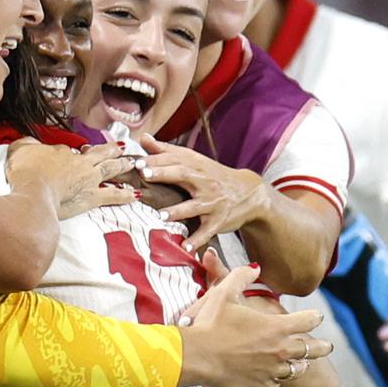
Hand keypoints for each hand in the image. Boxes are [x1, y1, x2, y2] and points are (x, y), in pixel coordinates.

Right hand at [5, 140, 134, 218]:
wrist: (34, 192)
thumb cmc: (25, 172)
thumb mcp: (19, 150)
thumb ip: (26, 145)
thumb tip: (29, 144)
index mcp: (61, 152)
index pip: (69, 150)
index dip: (71, 152)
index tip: (72, 153)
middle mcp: (79, 163)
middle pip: (98, 153)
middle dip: (110, 150)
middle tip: (122, 147)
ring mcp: (88, 179)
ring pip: (110, 169)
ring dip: (122, 165)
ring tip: (133, 163)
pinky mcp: (92, 197)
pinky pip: (113, 195)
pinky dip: (125, 195)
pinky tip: (136, 195)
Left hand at [136, 136, 264, 250]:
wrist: (249, 193)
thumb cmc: (214, 176)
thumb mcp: (195, 161)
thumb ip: (168, 152)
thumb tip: (143, 139)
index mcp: (197, 166)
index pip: (176, 159)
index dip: (157, 159)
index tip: (138, 162)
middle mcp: (205, 182)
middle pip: (184, 175)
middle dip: (164, 174)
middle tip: (145, 175)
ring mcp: (213, 202)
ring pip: (195, 206)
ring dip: (178, 211)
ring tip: (161, 215)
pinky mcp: (219, 220)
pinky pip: (207, 231)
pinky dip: (197, 239)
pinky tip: (186, 247)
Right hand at [178, 249, 331, 386]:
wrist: (196, 356)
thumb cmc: (209, 323)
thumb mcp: (224, 293)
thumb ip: (241, 277)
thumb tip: (254, 267)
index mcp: (276, 327)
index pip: (306, 321)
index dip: (313, 317)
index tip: (317, 316)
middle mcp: (279, 350)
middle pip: (310, 350)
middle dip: (321, 347)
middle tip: (327, 346)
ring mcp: (271, 370)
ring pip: (295, 369)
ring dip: (300, 364)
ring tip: (303, 364)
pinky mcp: (260, 386)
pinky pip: (276, 384)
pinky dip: (277, 379)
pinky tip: (274, 377)